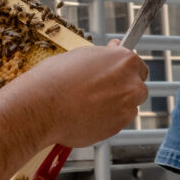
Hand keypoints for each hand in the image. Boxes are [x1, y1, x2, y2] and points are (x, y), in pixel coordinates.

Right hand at [24, 43, 148, 147]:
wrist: (42, 107)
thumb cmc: (55, 79)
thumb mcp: (80, 56)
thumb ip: (104, 56)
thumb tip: (113, 51)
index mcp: (124, 61)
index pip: (138, 66)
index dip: (124, 72)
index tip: (115, 75)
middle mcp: (132, 85)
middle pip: (137, 88)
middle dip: (122, 90)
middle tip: (98, 91)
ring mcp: (127, 108)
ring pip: (127, 107)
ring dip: (114, 106)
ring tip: (87, 104)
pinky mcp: (117, 128)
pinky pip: (116, 122)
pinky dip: (105, 120)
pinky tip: (85, 115)